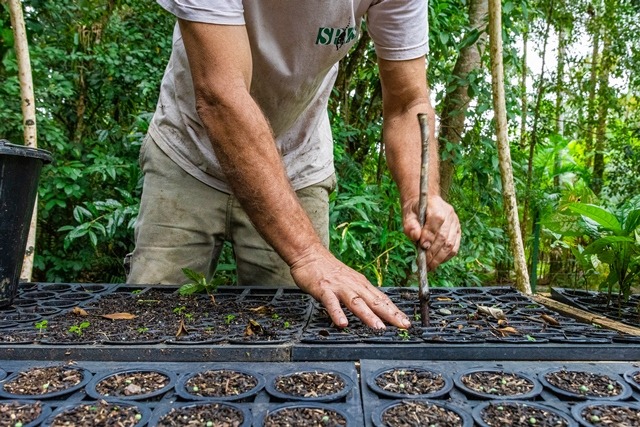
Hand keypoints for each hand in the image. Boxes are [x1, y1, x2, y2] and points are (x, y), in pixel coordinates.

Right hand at [290, 243, 410, 329]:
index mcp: (361, 284)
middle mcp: (353, 285)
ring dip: (368, 315)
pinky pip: (331, 303)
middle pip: (374, 301)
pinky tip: (342, 323)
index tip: (407, 322)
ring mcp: (339, 287)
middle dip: (390, 314)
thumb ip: (360, 294)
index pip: (382, 299)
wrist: (309, 254)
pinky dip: (337, 313)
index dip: (395, 311)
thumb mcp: (349, 281)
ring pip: (356, 302)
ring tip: (378, 328)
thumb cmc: (329, 270)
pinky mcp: (324, 290)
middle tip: (403, 325)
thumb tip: (374, 308)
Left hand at [403, 195, 460, 269]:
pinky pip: (455, 247)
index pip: (437, 220)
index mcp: (436, 205)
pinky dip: (446, 257)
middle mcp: (449, 214)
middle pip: (444, 236)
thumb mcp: (408, 214)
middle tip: (423, 263)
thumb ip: (410, 225)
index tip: (421, 247)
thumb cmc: (415, 210)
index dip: (430, 235)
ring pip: (450, 244)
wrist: (425, 202)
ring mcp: (455, 223)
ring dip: (439, 258)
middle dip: (433, 252)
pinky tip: (436, 261)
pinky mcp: (458, 231)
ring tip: (429, 266)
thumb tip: (415, 236)